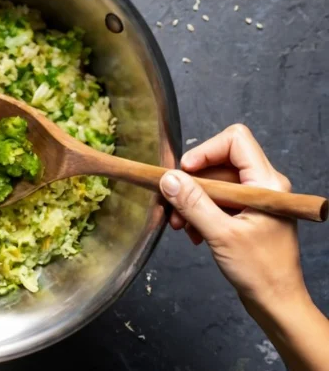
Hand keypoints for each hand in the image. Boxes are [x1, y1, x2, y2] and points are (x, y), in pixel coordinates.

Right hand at [159, 124, 305, 308]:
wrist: (276, 303)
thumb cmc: (261, 272)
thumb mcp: (221, 235)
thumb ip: (193, 204)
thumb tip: (169, 179)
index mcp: (266, 183)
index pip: (235, 141)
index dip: (205, 150)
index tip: (184, 172)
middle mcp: (262, 186)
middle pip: (218, 163)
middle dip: (191, 183)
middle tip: (173, 204)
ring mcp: (253, 201)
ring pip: (213, 184)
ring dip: (191, 201)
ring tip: (180, 225)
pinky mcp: (244, 215)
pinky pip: (215, 202)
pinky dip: (198, 213)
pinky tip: (192, 233)